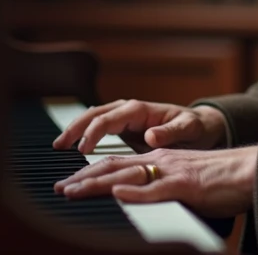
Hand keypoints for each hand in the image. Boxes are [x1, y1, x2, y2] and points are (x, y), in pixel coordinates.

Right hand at [51, 99, 226, 153]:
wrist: (198, 124)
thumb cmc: (193, 127)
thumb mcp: (188, 129)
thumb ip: (170, 133)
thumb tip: (149, 135)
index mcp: (139, 109)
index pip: (109, 119)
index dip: (93, 133)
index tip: (82, 149)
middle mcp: (127, 109)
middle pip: (94, 114)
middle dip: (75, 127)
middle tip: (59, 145)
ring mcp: (123, 115)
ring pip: (92, 117)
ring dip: (75, 128)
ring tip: (59, 144)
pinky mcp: (122, 124)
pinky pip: (98, 125)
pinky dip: (83, 131)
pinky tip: (71, 142)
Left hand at [54, 146, 257, 217]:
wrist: (251, 170)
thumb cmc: (222, 179)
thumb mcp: (185, 180)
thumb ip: (162, 186)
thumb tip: (140, 198)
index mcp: (160, 159)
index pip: (118, 164)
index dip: (91, 173)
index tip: (69, 184)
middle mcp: (161, 161)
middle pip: (115, 167)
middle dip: (83, 178)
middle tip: (59, 189)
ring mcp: (172, 171)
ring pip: (128, 175)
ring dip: (97, 184)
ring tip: (74, 191)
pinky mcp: (187, 185)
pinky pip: (157, 188)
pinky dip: (135, 191)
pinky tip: (117, 194)